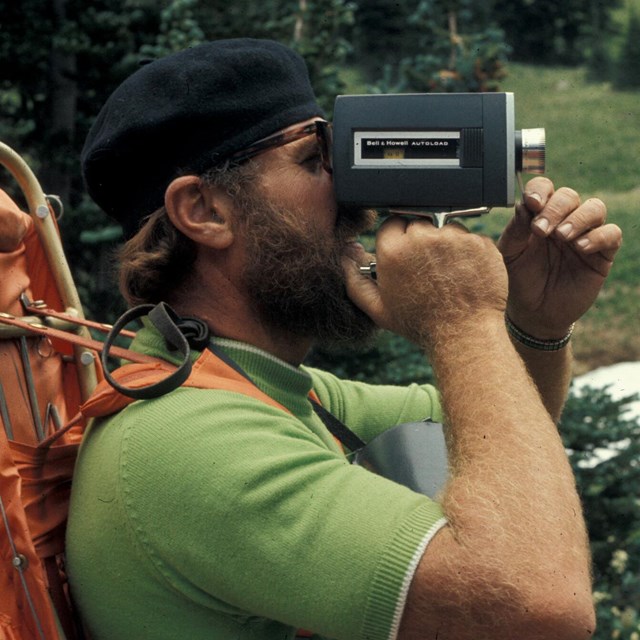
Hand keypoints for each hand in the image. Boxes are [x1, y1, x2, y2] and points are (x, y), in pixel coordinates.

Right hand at [344, 216, 507, 347]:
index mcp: (393, 250)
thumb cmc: (419, 324)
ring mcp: (454, 238)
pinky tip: (465, 274)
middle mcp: (422, 238)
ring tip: (447, 274)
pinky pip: (470, 238)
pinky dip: (468, 253)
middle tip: (427, 269)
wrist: (463, 334)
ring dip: (446, 245)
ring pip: (445, 229)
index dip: (399, 241)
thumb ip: (354, 280)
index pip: (392, 224)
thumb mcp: (377, 308)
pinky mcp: (479, 243)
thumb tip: (345, 256)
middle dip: (421, 241)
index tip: (406, 257)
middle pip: (418, 223)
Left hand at [497, 177, 621, 337]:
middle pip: (569, 196)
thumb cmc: (522, 277)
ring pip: (595, 208)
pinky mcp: (602, 254)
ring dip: (577, 219)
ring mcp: (585, 234)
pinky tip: (581, 247)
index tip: (531, 202)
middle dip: (555, 208)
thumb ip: (516, 228)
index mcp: (541, 215)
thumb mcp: (511, 252)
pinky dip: (598, 236)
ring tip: (561, 237)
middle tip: (540, 230)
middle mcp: (565, 220)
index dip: (540, 189)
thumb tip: (524, 204)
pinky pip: (611, 234)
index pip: (545, 188)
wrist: (535, 311)